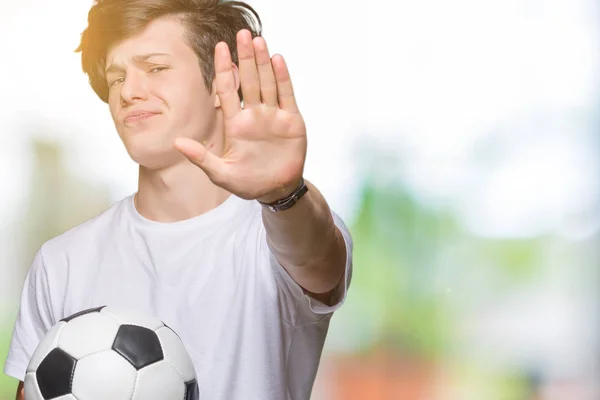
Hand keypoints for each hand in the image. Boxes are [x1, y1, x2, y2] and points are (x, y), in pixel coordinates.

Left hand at [174, 29, 306, 202]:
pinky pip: (286, 95)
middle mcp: (254, 115)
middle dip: (245, 58)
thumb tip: (177, 143)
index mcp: (236, 124)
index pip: (228, 90)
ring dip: (263, 63)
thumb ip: (201, 158)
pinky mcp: (292, 121)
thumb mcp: (221, 174)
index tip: (220, 48)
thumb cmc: (248, 183)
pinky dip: (283, 78)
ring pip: (267, 83)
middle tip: (242, 34)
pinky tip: (278, 61)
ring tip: (259, 41)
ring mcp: (273, 116)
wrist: (276, 190)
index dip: (224, 69)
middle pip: (249, 80)